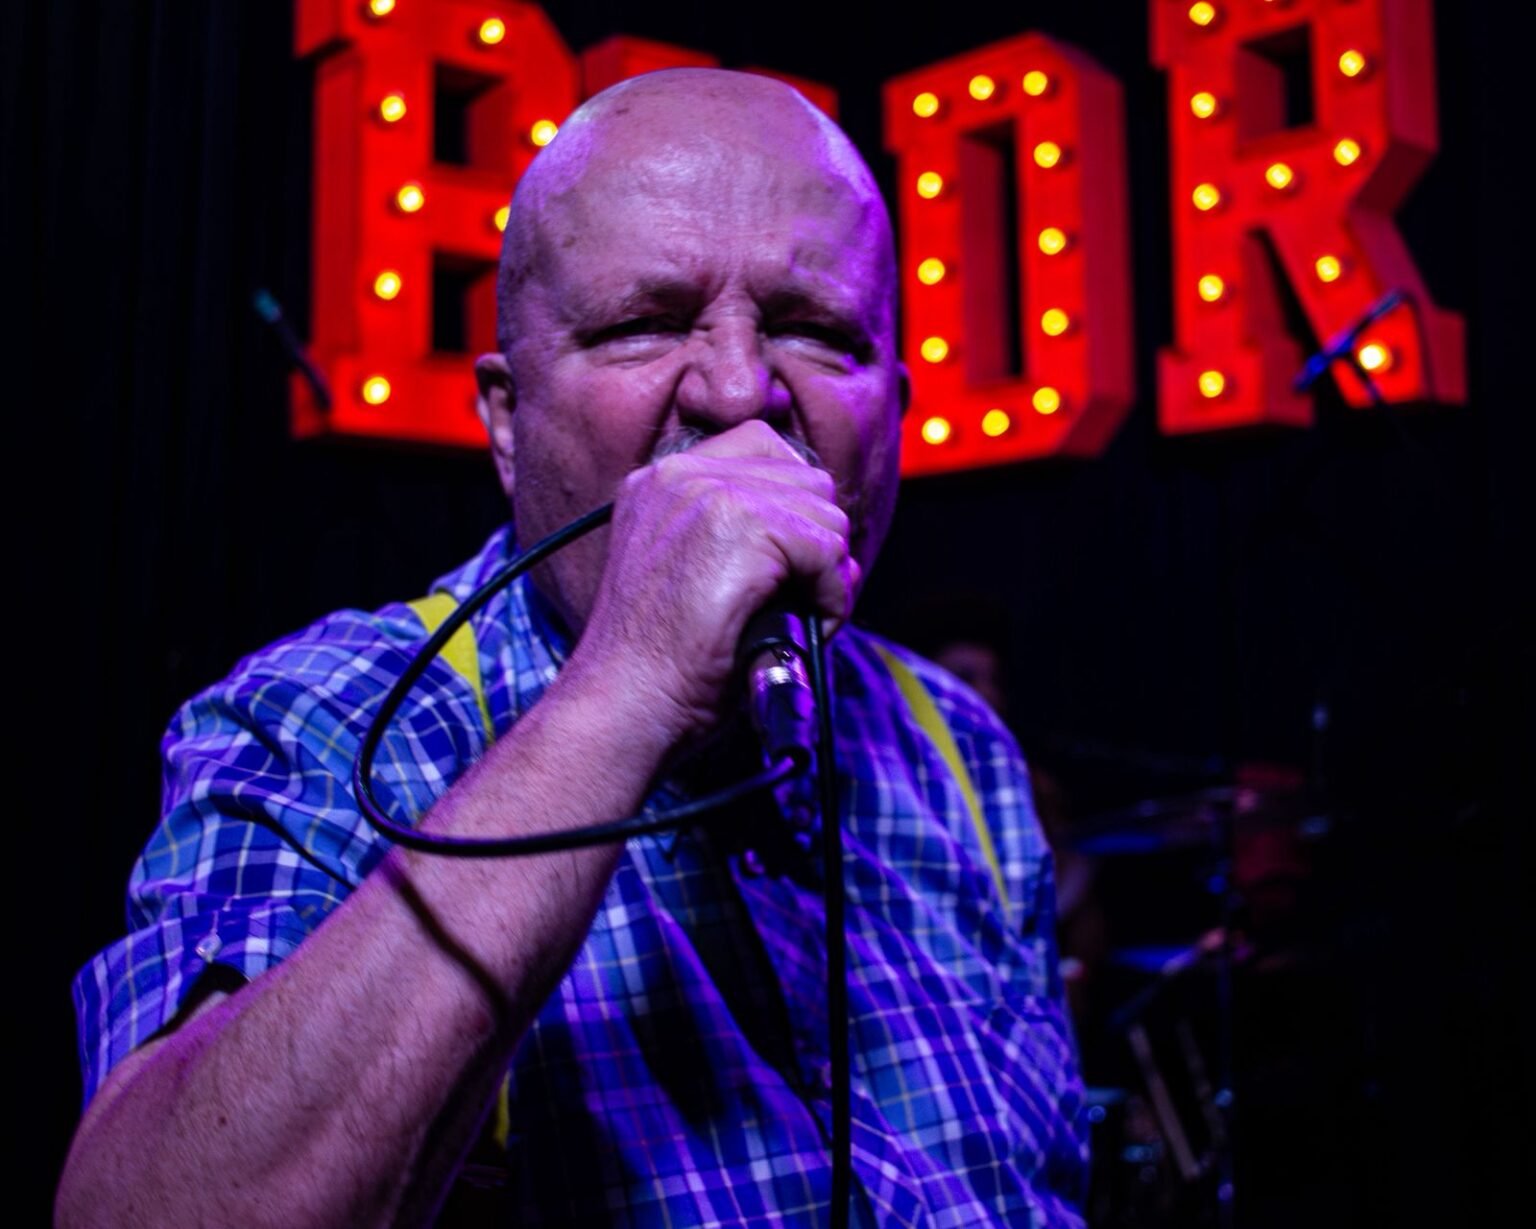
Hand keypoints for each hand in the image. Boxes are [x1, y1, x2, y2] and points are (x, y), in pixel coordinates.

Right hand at [560, 420, 857, 757]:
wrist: (623, 703)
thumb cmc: (657, 666)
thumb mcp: (690, 580)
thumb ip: (742, 543)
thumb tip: (836, 549)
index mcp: (659, 481)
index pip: (761, 446)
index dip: (792, 504)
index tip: (790, 560)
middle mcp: (680, 474)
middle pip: (804, 477)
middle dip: (818, 540)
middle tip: (803, 599)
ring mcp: (711, 494)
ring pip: (824, 512)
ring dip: (830, 570)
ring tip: (803, 617)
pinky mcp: (745, 526)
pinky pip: (829, 548)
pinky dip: (834, 595)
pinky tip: (811, 627)